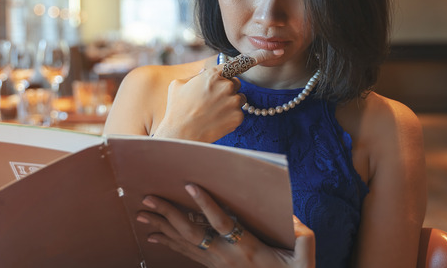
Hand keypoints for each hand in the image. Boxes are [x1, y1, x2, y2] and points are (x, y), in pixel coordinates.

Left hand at [137, 183, 314, 267]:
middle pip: (192, 233)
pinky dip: (169, 243)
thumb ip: (301, 235)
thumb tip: (291, 216)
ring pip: (185, 244)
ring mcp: (217, 265)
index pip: (222, 223)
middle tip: (148, 199)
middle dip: (168, 214)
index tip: (190, 186)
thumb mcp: (304, 258)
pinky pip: (187, 254)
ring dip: (162, 227)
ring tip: (142, 214)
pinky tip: (155, 237)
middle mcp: (227, 258)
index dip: (206, 204)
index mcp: (248, 249)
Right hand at [153, 49, 281, 141]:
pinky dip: (230, 117)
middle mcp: (226, 85)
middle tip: (211, 102)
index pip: (239, 62)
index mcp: (213, 74)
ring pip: (239, 99)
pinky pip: (239, 113)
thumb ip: (195, 76)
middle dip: (227, 90)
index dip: (258, 56)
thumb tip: (205, 72)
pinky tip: (216, 121)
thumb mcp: (179, 85)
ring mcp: (233, 101)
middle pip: (236, 83)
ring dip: (230, 104)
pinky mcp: (238, 117)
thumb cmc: (177, 109)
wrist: (180, 134)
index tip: (273, 52)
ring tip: (212, 113)